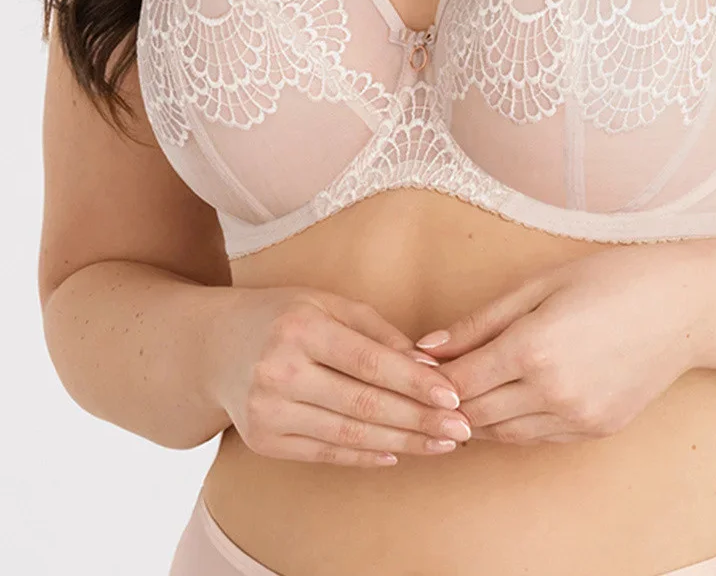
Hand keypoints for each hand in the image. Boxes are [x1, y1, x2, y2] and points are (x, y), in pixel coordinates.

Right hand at [209, 286, 470, 466]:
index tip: (454, 396)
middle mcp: (280, 370)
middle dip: (419, 420)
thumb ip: (376, 330)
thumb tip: (427, 364)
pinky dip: (364, 455)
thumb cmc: (280, 316)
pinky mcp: (263, 440)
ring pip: (349, 433)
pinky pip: (325, 452)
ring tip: (441, 445)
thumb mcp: (325, 303)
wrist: (211, 347)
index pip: (370, 362)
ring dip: (402, 443)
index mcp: (301, 328)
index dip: (415, 383)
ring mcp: (268, 410)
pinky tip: (396, 454)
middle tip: (462, 429)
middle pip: (364, 404)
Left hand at [413, 246, 702, 444]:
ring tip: (468, 388)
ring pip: (502, 434)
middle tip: (432, 381)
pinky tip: (510, 397)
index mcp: (533, 348)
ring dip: (477, 416)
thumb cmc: (612, 278)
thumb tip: (428, 348)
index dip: (430, 378)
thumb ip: (480, 320)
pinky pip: (536, 437)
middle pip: (473, 415)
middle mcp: (552, 392)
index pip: (458, 383)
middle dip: (446, 402)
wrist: (683, 307)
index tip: (415, 364)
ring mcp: (576, 417)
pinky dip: (514, 423)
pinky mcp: (595, 430)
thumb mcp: (539, 285)